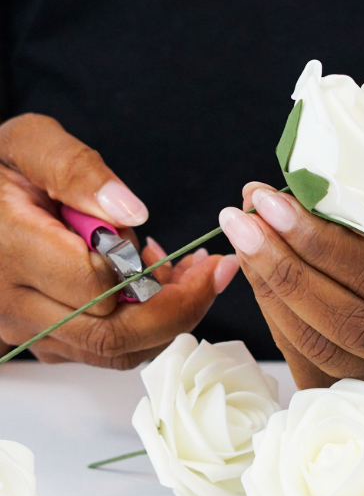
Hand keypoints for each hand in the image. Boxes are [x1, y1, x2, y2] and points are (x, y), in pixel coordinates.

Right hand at [0, 113, 238, 367]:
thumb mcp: (27, 144)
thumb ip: (76, 170)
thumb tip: (131, 213)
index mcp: (7, 249)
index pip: (95, 287)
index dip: (150, 275)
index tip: (192, 255)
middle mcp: (13, 304)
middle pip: (113, 336)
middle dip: (179, 308)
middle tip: (212, 274)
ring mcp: (27, 330)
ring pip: (114, 351)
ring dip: (166, 318)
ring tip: (188, 273)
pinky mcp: (43, 340)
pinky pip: (105, 350)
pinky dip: (144, 325)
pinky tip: (155, 284)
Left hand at [219, 183, 363, 399]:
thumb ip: (344, 221)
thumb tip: (264, 201)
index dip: (322, 243)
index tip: (271, 204)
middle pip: (352, 322)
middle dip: (287, 270)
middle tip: (242, 223)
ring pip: (323, 348)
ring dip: (271, 292)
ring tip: (242, 244)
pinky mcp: (358, 395)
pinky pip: (305, 359)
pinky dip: (274, 315)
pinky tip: (255, 276)